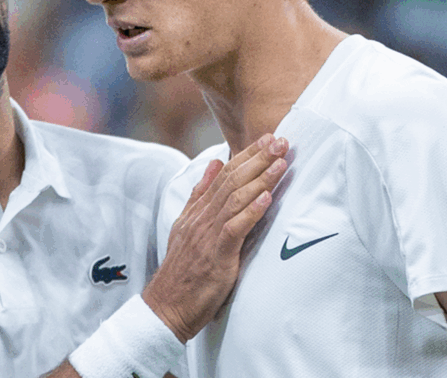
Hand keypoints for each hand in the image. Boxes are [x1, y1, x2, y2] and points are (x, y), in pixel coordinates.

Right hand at [142, 134, 288, 342]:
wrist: (166, 306)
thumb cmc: (183, 271)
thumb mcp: (186, 226)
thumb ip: (200, 195)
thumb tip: (214, 164)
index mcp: (197, 211)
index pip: (224, 175)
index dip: (246, 155)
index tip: (266, 139)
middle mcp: (201, 218)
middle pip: (231, 181)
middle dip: (257, 158)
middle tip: (279, 140)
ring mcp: (207, 235)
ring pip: (235, 199)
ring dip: (260, 179)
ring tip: (280, 162)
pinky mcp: (215, 255)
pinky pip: (234, 227)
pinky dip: (251, 211)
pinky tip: (267, 198)